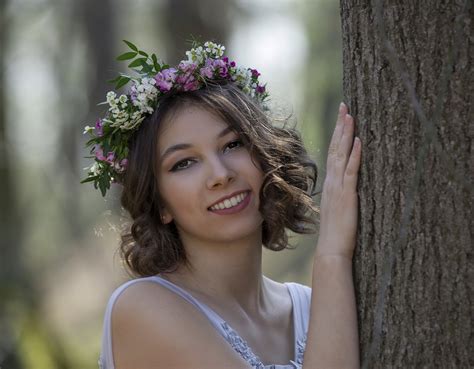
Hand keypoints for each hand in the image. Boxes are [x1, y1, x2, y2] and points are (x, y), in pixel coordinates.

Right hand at [316, 102, 361, 259]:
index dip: (337, 134)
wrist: (331, 249)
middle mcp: (332, 181)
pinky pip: (351, 171)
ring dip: (346, 134)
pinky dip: (355, 155)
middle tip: (345, 106)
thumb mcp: (336, 208)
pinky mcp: (347, 194)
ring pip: (342, 154)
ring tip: (350, 115)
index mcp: (330, 183)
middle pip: (336, 148)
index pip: (333, 153)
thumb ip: (339, 193)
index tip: (341, 118)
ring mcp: (338, 186)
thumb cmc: (335, 232)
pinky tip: (359, 141)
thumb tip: (343, 186)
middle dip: (340, 126)